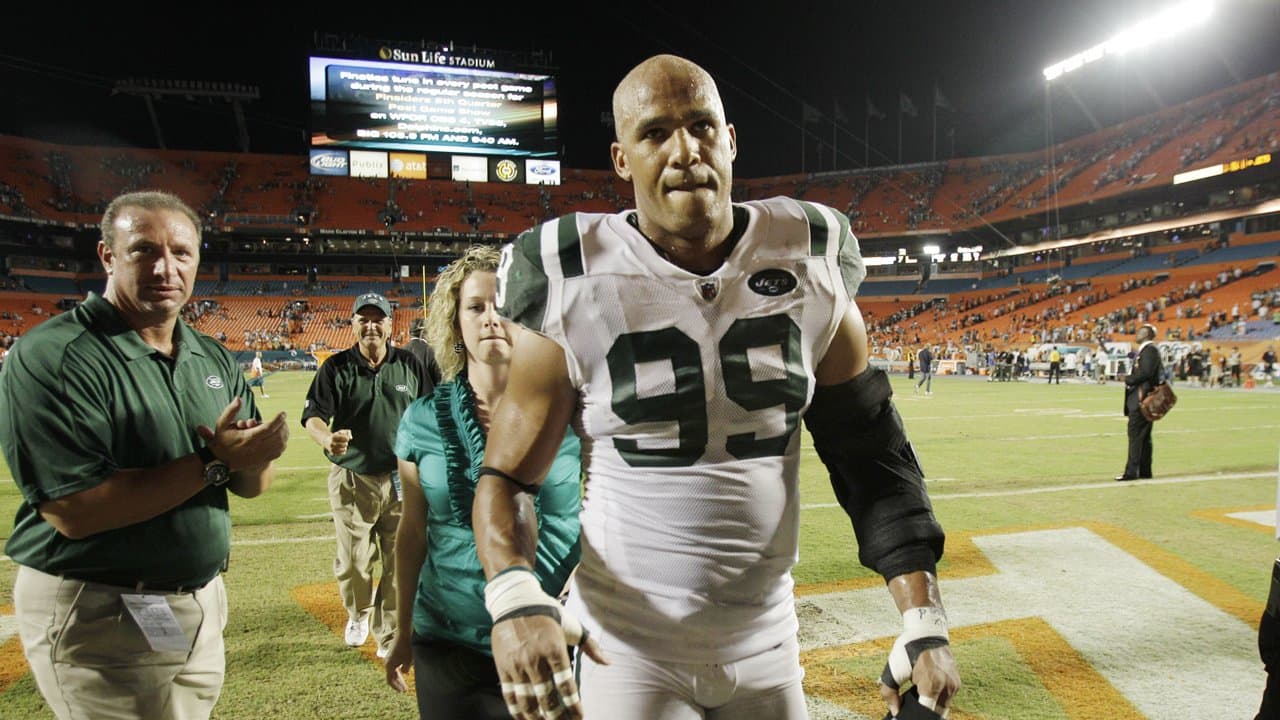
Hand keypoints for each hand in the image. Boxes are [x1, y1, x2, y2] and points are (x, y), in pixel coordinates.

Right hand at [197, 397, 288, 470]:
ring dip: (284, 434)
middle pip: (277, 436)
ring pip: (280, 445)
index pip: (268, 428)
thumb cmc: (221, 441)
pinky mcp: (263, 460)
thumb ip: (230, 411)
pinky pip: (278, 452)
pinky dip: (282, 443)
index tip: (283, 413)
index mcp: (247, 438)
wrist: (221, 462)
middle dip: (283, 425)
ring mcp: (260, 455)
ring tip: (283, 426)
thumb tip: (239, 398)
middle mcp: (256, 448)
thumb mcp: (221, 424)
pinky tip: (281, 437)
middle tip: (283, 418)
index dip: (278, 420)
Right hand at [327, 429, 351, 455]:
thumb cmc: (336, 435)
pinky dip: (344, 451)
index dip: (347, 438)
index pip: (345, 438)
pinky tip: (341, 449)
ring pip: (344, 449)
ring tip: (343, 445)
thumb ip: (348, 432)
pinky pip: (342, 453)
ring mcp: (331, 449)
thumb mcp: (341, 431)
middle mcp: (332, 443)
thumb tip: (351, 438)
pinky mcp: (332, 453)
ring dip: (345, 447)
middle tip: (344, 442)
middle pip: (345, 444)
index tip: (346, 438)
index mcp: (334, 437)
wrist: (326, 441)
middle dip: (346, 443)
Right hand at [384, 634, 411, 692]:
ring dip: (398, 677)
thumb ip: (405, 669)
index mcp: (389, 665)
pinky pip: (394, 665)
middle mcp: (387, 662)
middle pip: (391, 676)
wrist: (404, 633)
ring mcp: (389, 657)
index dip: (396, 686)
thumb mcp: (408, 660)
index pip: (390, 680)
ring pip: (392, 671)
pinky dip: (398, 671)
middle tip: (404, 689)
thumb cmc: (407, 647)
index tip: (402, 691)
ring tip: (404, 683)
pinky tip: (404, 671)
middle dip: (397, 683)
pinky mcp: (392, 653)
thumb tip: (404, 672)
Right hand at [491, 614, 606, 719]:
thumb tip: (608, 662)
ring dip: (536, 718)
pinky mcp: (503, 667)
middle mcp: (535, 660)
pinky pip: (510, 695)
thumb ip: (591, 645)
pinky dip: (517, 711)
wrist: (515, 601)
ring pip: (527, 701)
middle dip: (556, 717)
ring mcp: (517, 665)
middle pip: (547, 698)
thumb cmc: (549, 613)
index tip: (579, 718)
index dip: (573, 705)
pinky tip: (525, 719)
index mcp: (555, 649)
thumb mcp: (572, 625)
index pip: (566, 685)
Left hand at [879, 645, 959, 717]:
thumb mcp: (892, 670)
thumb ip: (889, 693)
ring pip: (942, 707)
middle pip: (936, 713)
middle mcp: (947, 687)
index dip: (917, 717)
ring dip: (931, 707)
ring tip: (917, 701)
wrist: (926, 630)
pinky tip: (924, 695)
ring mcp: (954, 685)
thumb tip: (895, 711)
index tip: (907, 716)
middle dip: (923, 713)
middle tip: (911, 709)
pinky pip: (946, 698)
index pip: (927, 713)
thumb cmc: (907, 649)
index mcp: (932, 684)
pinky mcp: (957, 682)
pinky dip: (936, 699)